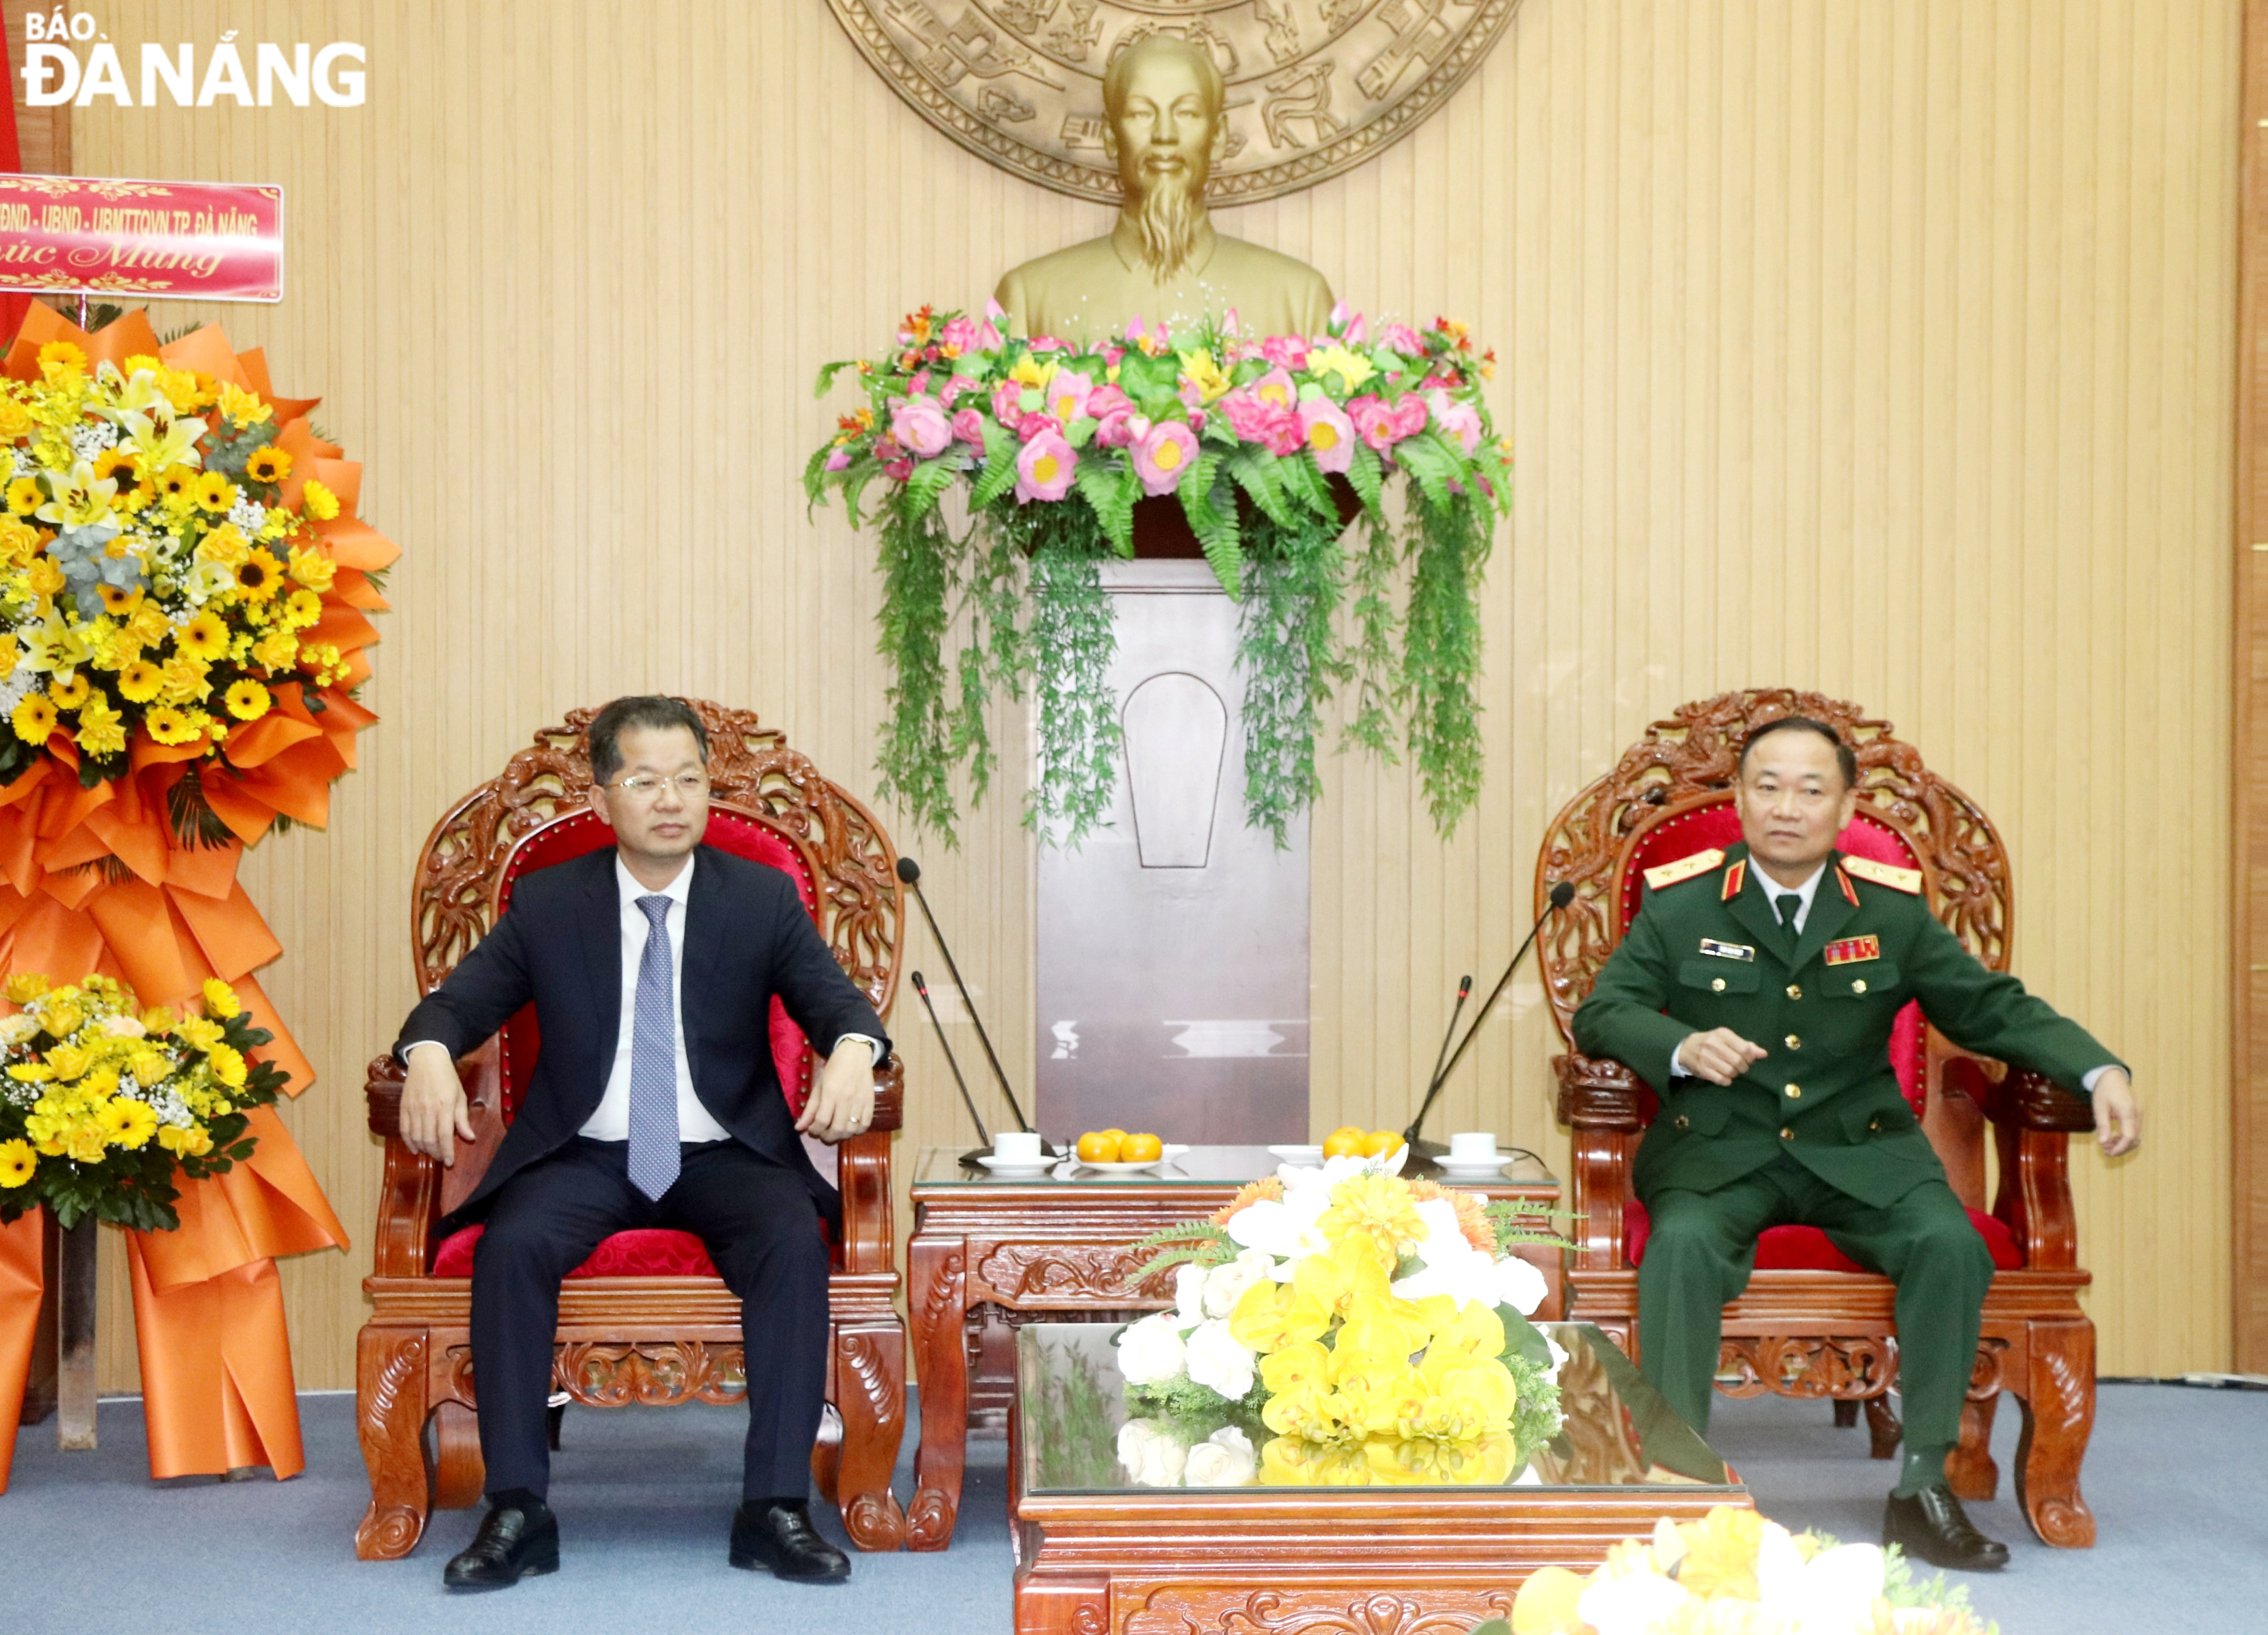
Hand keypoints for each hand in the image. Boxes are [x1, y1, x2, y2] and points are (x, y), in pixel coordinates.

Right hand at [398, 1042, 474, 1164]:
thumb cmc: (447, 1078)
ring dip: (423, 1149)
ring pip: (416, 1137)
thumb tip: (469, 1138)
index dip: (447, 1152)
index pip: (444, 1136)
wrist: (427, 1060)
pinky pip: (404, 1129)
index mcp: (444, 1106)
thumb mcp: (460, 1096)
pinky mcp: (403, 1107)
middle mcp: (427, 1109)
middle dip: (436, 1153)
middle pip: (429, 1139)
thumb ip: (462, 1119)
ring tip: (431, 1153)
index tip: (450, 1162)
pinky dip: (408, 1142)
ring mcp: (413, 1109)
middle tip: (441, 1159)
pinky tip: (414, 1149)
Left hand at [797, 1037, 876, 1144]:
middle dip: (827, 1137)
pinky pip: (866, 1124)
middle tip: (823, 1134)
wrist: (855, 1055)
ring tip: (836, 1131)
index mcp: (830, 1093)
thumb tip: (799, 1128)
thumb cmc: (833, 1069)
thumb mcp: (818, 1086)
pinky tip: (850, 1127)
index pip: (821, 1121)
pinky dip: (857, 1131)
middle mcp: (846, 1099)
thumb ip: (809, 1109)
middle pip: (837, 1129)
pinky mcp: (871, 1102)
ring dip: (842, 1136)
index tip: (812, 1129)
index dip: (815, 1130)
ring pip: (851, 1130)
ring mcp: (860, 1102)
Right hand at [1674, 1028, 1768, 1085]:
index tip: (1748, 1059)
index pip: (1744, 1048)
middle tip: (1740, 1067)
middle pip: (1738, 1061)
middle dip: (1743, 1067)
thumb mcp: (1727, 1039)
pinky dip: (1726, 1080)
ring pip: (1730, 1072)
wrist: (1686, 1048)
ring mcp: (1706, 1057)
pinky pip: (1721, 1079)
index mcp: (1722, 1034)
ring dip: (1734, 1074)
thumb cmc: (1711, 1042)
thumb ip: (1745, 1045)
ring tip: (1731, 1071)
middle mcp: (1713, 1044)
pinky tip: (1725, 1076)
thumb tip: (1763, 1054)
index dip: (1750, 1057)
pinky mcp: (1702, 1069)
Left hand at [2092, 1068, 2141, 1156]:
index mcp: (2128, 1111)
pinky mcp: (2138, 1115)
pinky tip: (2114, 1139)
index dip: (2120, 1147)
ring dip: (2124, 1145)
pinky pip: (2136, 1131)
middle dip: (2121, 1148)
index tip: (2108, 1152)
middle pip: (2135, 1139)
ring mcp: (2140, 1114)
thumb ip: (2103, 1125)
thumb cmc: (2104, 1090)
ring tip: (2107, 1145)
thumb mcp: (2099, 1107)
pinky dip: (2126, 1138)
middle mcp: (2138, 1114)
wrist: (2112, 1077)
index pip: (2129, 1136)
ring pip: (2137, 1137)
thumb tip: (2103, 1143)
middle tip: (2105, 1151)